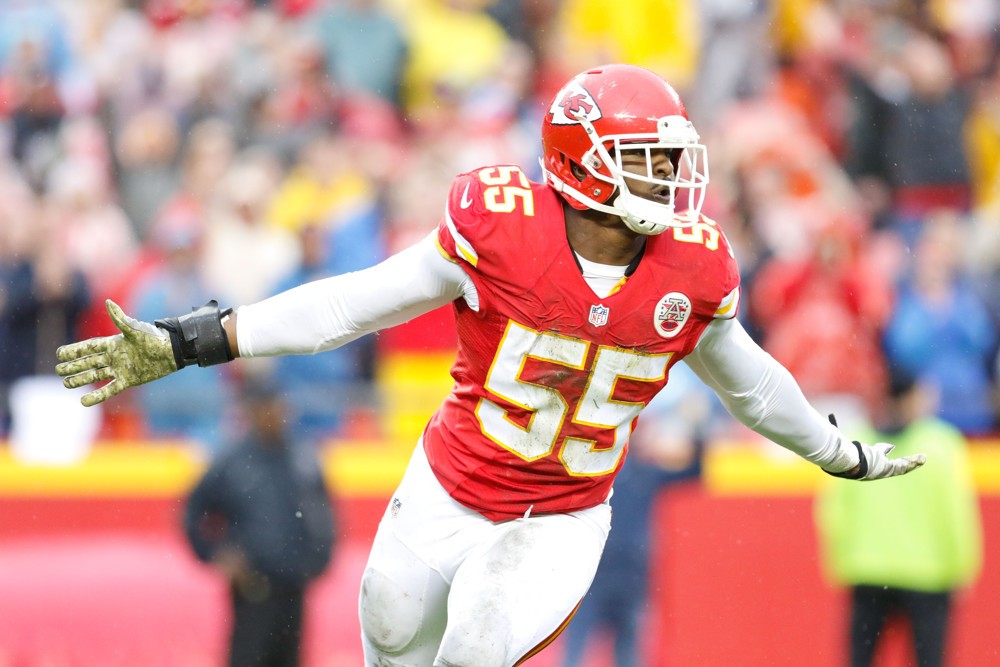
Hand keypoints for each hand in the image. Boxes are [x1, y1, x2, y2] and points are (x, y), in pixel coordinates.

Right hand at [55, 299, 177, 406]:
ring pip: (96, 375)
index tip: (59, 354)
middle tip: (58, 370)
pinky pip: (109, 389)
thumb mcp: (136, 329)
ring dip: (81, 379)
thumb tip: (108, 302)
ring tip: (66, 384)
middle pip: (89, 362)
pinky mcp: (128, 380)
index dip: (74, 350)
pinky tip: (84, 402)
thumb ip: (120, 319)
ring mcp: (121, 369)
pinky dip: (97, 396)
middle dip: (73, 366)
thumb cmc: (154, 338)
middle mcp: (115, 356)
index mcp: (114, 343)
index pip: (89, 347)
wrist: (172, 352)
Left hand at [824, 414, 925, 479]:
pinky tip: (922, 458)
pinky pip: (903, 467)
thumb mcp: (840, 438)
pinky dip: (914, 462)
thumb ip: (835, 429)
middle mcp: (872, 468)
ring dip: (910, 463)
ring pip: (899, 467)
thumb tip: (829, 418)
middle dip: (899, 460)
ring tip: (921, 459)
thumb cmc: (839, 451)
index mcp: (863, 461)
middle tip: (908, 457)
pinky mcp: (887, 469)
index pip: (874, 456)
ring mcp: (881, 470)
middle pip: (887, 463)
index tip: (888, 446)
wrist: (843, 460)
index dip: (880, 451)